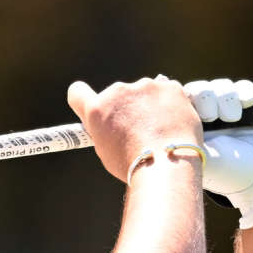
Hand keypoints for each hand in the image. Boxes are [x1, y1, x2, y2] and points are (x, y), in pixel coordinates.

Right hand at [67, 76, 203, 182]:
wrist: (168, 164)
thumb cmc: (136, 165)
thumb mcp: (107, 151)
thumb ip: (105, 129)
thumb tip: (115, 124)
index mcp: (96, 110)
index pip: (77, 92)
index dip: (84, 100)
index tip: (96, 109)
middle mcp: (118, 92)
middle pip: (118, 95)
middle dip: (126, 108)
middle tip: (139, 131)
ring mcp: (145, 86)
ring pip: (146, 93)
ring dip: (150, 105)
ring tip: (161, 131)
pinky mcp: (170, 87)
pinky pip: (169, 92)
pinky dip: (171, 104)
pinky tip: (175, 123)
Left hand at [186, 78, 252, 228]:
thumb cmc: (228, 175)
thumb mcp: (200, 156)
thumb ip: (180, 137)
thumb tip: (154, 119)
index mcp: (188, 131)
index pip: (179, 101)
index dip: (186, 99)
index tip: (194, 114)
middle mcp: (206, 121)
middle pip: (199, 90)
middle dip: (206, 98)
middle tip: (212, 117)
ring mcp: (227, 114)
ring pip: (220, 87)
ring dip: (226, 97)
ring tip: (233, 119)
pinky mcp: (249, 110)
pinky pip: (242, 88)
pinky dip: (244, 92)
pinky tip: (247, 103)